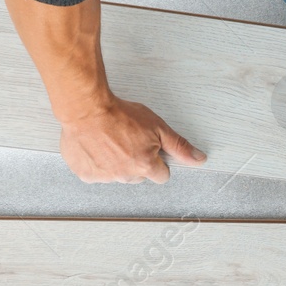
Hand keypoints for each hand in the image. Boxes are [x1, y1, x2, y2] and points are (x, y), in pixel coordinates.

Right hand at [57, 95, 205, 183]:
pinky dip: (97, 162)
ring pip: (118, 175)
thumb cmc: (119, 114)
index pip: (162, 175)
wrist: (86, 108)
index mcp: (145, 166)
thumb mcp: (157, 127)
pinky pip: (97, 174)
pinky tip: (97, 146)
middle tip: (128, 141)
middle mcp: (125, 175)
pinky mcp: (86, 174)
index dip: (158, 161)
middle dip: (137, 162)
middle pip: (139, 176)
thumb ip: (179, 146)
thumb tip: (198, 159)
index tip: (149, 149)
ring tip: (111, 141)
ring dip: (116, 163)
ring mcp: (104, 177)